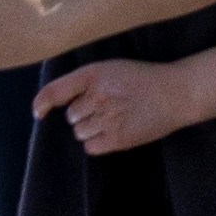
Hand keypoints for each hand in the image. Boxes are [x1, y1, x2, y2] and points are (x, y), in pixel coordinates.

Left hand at [35, 46, 215, 158]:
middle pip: (71, 117)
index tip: (39, 112)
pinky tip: (115, 131)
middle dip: (84, 114)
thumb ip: (87, 82)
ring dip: (91, 129)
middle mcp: (98, 96)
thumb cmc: (143, 79)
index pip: (56, 90)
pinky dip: (98, 142)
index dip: (43, 102)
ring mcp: (107, 118)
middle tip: (107, 107)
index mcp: (95, 74)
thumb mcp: (113, 68)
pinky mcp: (117, 139)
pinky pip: (91, 147)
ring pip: (80, 133)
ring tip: (114, 118)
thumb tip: (58, 103)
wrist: (177, 93)